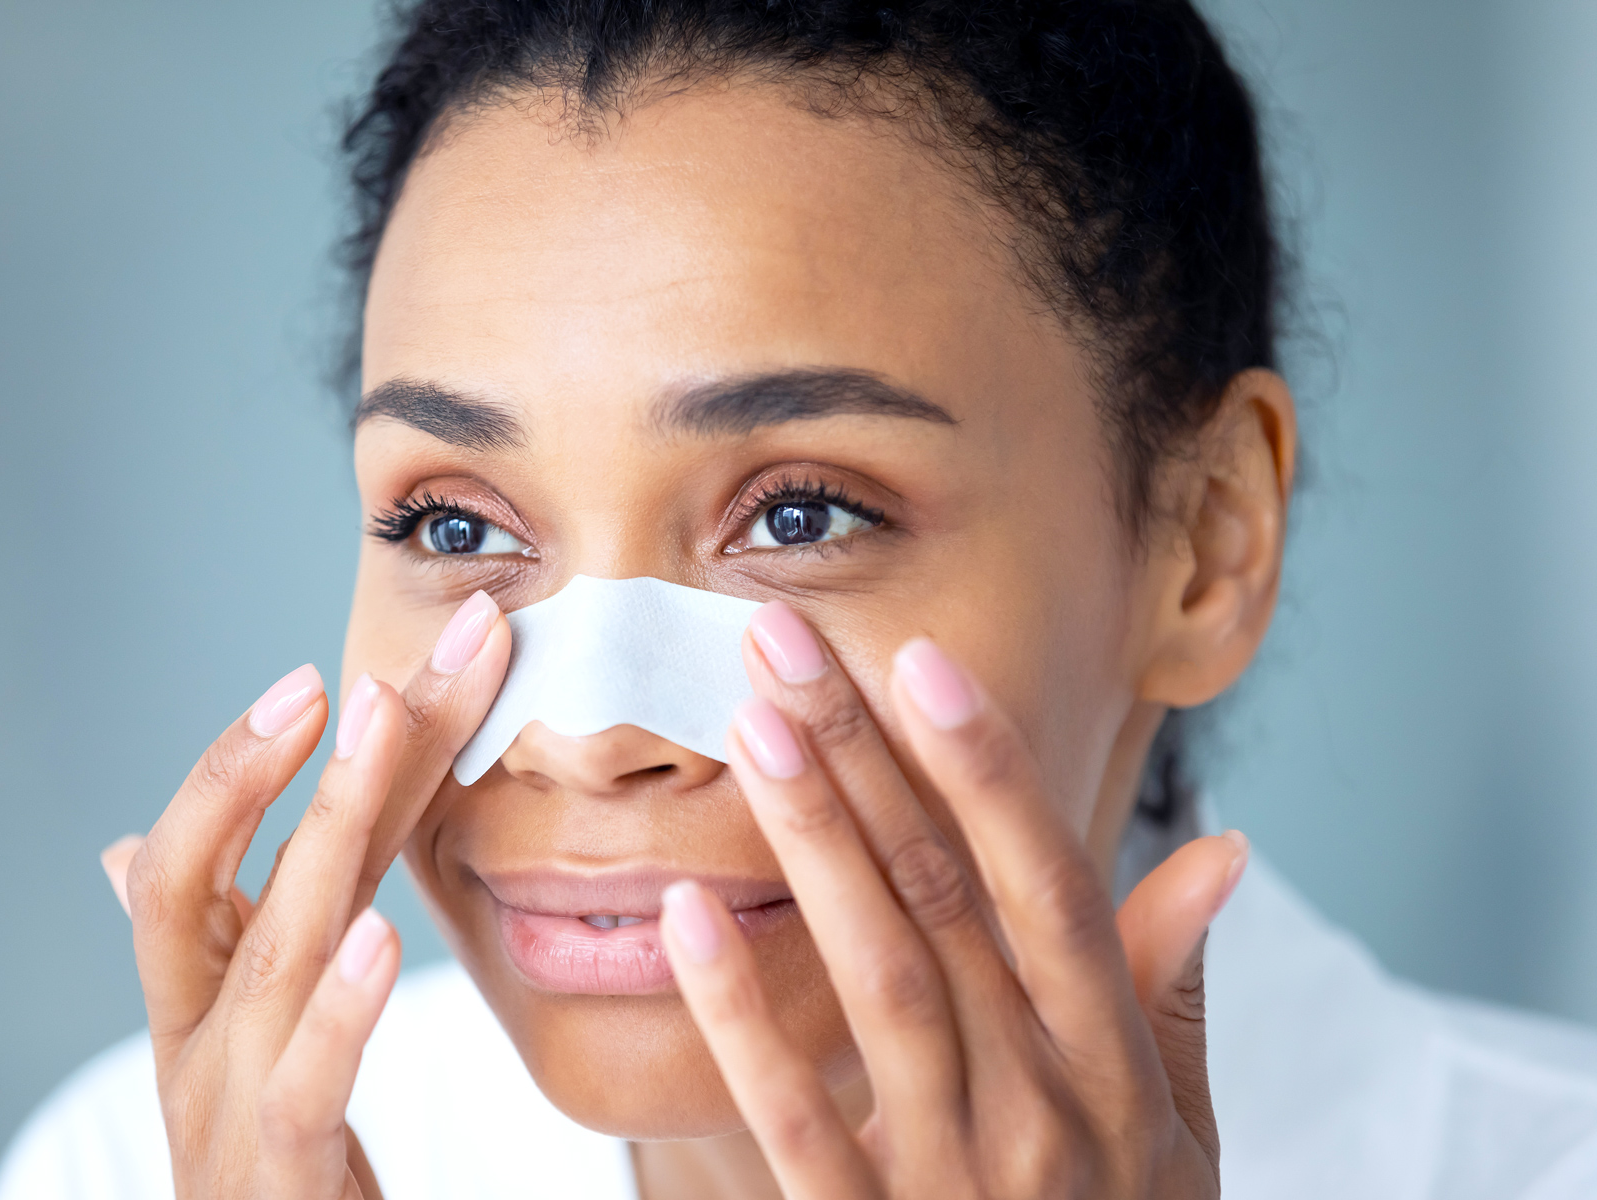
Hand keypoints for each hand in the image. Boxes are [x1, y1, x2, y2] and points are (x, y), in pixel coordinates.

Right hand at [98, 591, 508, 1198]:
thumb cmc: (270, 1162)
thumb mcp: (255, 1034)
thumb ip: (234, 936)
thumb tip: (120, 852)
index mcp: (198, 989)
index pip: (234, 845)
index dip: (280, 750)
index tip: (381, 658)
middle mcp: (196, 1032)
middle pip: (209, 871)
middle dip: (269, 756)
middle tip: (353, 654)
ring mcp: (225, 1102)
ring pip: (268, 951)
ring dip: (323, 823)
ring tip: (374, 718)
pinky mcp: (279, 1178)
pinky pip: (302, 1086)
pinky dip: (340, 1011)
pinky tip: (381, 939)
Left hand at [660, 602, 1247, 1198]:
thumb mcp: (1180, 1133)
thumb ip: (1175, 988)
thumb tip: (1221, 850)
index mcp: (1114, 1065)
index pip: (1049, 886)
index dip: (988, 769)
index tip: (921, 661)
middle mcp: (1042, 1104)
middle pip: (946, 903)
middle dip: (863, 760)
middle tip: (782, 643)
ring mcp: (953, 1174)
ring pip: (880, 981)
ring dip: (812, 846)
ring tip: (751, 729)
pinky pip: (794, 1118)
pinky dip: (742, 1015)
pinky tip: (686, 915)